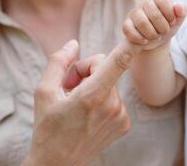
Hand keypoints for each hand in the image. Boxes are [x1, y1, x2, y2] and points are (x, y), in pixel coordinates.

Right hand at [22, 40, 132, 165]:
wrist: (57, 162)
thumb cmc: (47, 126)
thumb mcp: (43, 91)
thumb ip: (58, 62)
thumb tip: (73, 43)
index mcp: (92, 95)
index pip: (118, 63)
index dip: (130, 46)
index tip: (142, 34)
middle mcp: (112, 105)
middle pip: (105, 68)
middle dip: (85, 71)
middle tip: (68, 85)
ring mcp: (120, 116)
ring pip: (109, 82)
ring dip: (93, 85)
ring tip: (76, 102)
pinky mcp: (124, 123)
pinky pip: (114, 97)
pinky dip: (102, 98)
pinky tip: (87, 112)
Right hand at [123, 0, 186, 50]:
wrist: (156, 40)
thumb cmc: (167, 26)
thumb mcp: (177, 20)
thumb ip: (182, 11)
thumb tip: (178, 6)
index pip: (163, 0)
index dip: (170, 15)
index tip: (172, 22)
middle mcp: (144, 3)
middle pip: (154, 14)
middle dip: (162, 28)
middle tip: (163, 32)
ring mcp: (134, 14)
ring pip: (142, 23)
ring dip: (152, 34)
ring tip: (155, 36)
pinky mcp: (126, 24)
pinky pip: (129, 30)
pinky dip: (139, 38)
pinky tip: (145, 41)